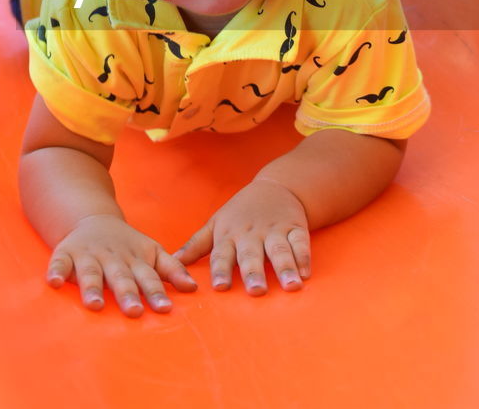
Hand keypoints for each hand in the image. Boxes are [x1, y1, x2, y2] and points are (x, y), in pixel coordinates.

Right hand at [46, 214, 197, 316]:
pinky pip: (59, 262)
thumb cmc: (128, 246)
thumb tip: (193, 288)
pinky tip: (53, 282)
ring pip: (91, 273)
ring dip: (92, 288)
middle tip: (134, 312)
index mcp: (135, 259)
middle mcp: (113, 258)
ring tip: (94, 305)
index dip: (156, 292)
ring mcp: (89, 256)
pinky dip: (55, 271)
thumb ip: (172, 270)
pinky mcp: (66, 253)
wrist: (93, 219)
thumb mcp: (152, 252)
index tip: (165, 308)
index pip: (148, 277)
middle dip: (127, 294)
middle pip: (121, 277)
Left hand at [174, 179, 311, 294]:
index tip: (219, 288)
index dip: (221, 270)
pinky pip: (301, 243)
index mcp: (229, 235)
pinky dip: (304, 257)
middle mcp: (251, 234)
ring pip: (279, 250)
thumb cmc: (239, 212)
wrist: (275, 187)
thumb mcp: (215, 224)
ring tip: (291, 286)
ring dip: (285, 268)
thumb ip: (196, 245)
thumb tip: (172, 262)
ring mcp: (275, 230)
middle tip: (256, 291)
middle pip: (252, 255)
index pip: (222, 255)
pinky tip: (306, 274)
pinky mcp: (296, 228)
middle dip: (253, 272)